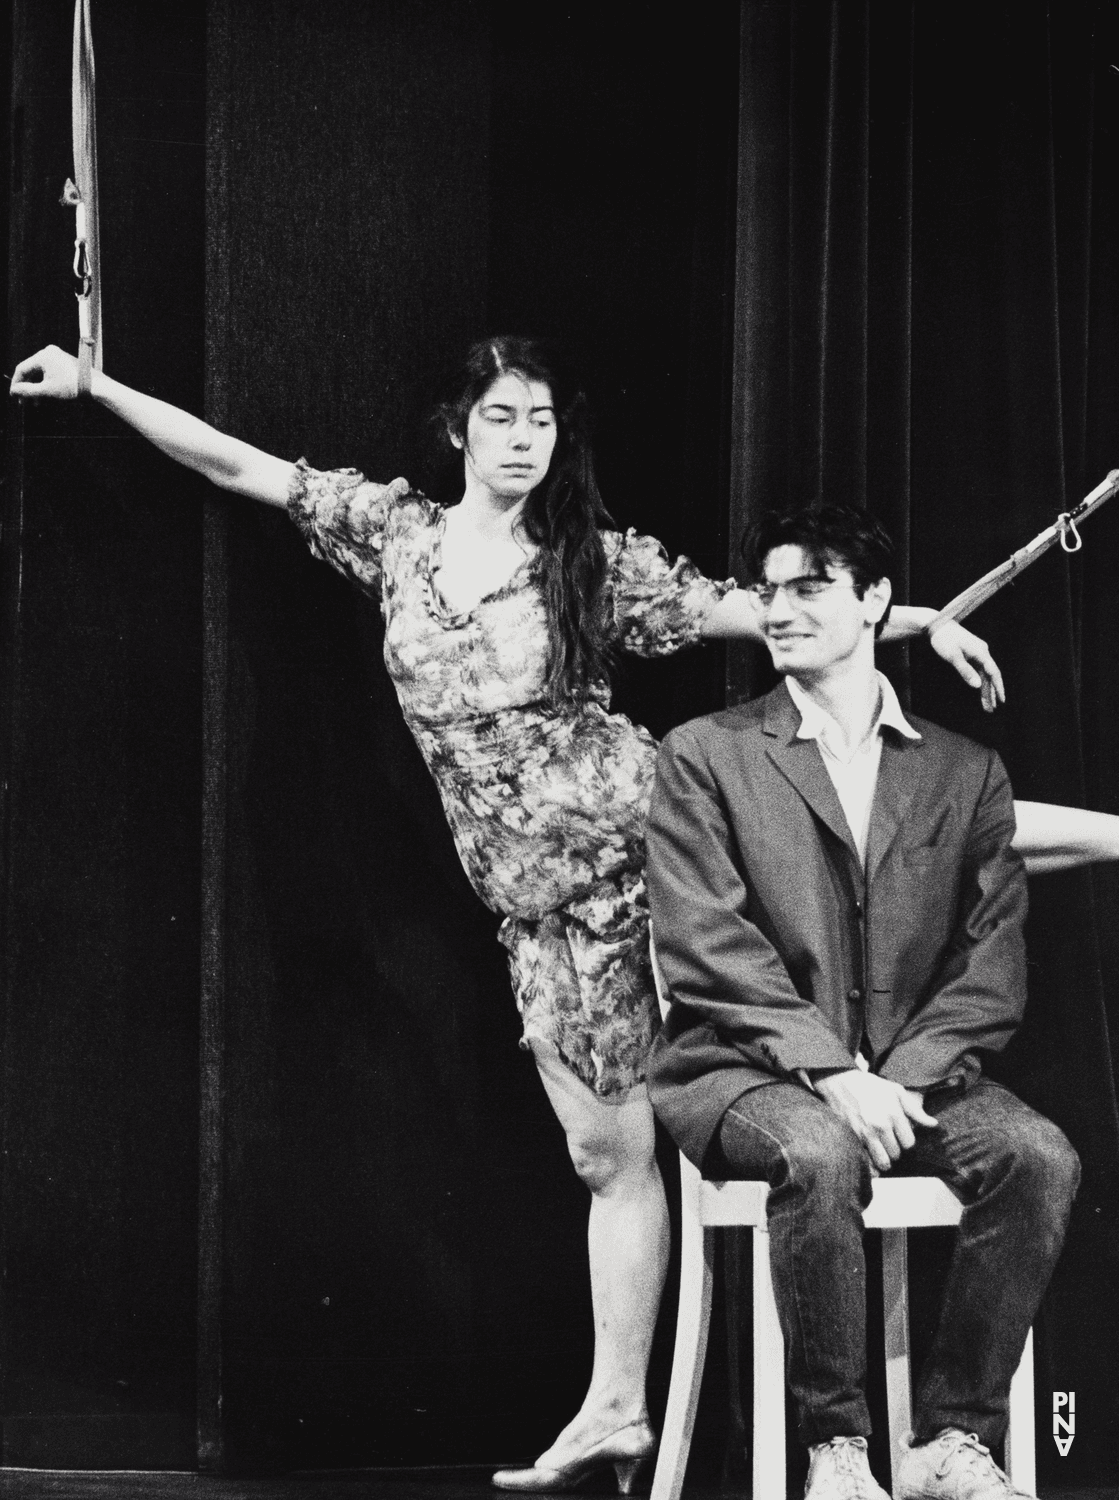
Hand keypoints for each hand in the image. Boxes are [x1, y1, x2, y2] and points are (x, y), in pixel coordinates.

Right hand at [9, 345, 79, 400]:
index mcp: (43, 356)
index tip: (14, 396)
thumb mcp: (47, 391)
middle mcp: (49, 352)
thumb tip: (14, 391)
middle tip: (24, 403)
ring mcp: (57, 355)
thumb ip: (27, 391)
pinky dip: (46, 384)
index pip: (22, 369)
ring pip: (41, 373)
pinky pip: (50, 372)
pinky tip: (46, 396)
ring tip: (37, 403)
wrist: (97, 386)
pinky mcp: (64, 361)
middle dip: (28, 388)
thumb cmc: (73, 387)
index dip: (16, 384)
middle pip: (31, 371)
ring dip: (37, 388)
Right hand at [815, 1070, 937, 1174]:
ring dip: (883, 1158)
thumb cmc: (869, 1085)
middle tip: (888, 1141)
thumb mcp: (895, 1091)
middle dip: (894, 1149)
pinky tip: (869, 1155)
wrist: (839, 1081)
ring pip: (883, 1161)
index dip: (905, 1140)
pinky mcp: (851, 1137)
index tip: (899, 1134)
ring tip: (880, 1150)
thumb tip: (933, 1125)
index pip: (909, 1143)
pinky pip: (866, 1161)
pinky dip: (869, 1163)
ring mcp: (865, 1133)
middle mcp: (881, 1125)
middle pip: (896, 1154)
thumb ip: (915, 1110)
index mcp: (894, 1114)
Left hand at [928, 619, 1003, 712]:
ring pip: (984, 674)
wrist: (936, 625)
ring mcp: (978, 652)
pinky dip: (979, 680)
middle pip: (990, 675)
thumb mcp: (953, 657)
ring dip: (985, 689)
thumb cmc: (943, 640)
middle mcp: (982, 651)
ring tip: (987, 705)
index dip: (998, 687)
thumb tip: (977, 685)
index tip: (1001, 701)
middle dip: (990, 693)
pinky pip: (979, 670)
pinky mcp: (972, 653)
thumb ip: (965, 671)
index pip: (993, 672)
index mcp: (981, 652)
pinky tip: (981, 690)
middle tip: (991, 710)